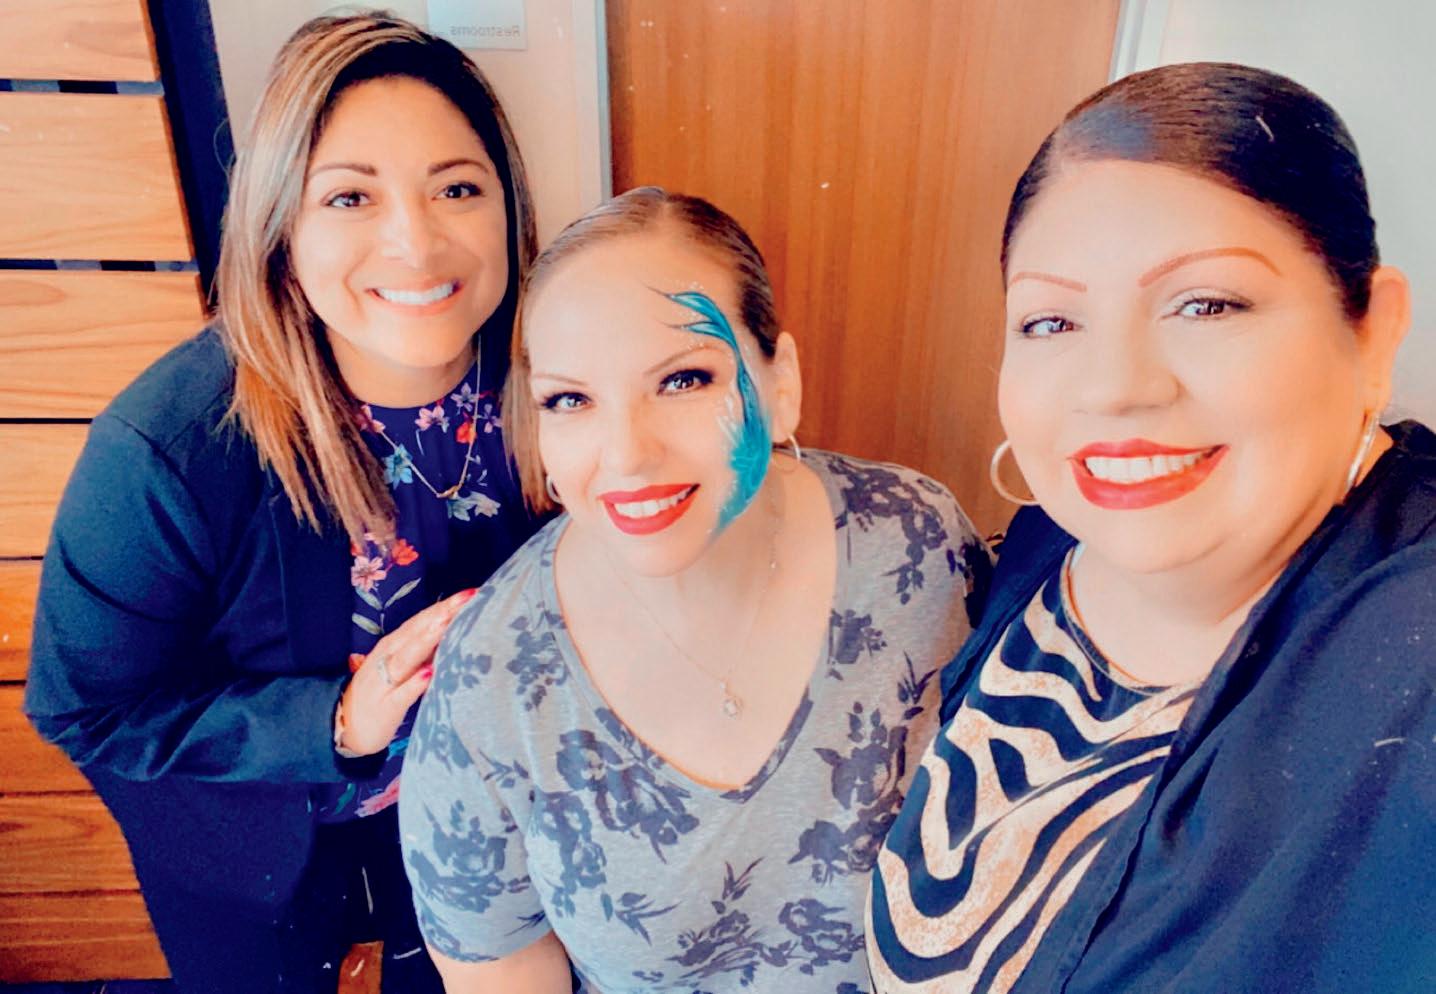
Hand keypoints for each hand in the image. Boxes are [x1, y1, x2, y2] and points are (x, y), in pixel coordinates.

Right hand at [337, 588, 477, 755]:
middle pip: (416, 631)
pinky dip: (414, 683)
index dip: (444, 606)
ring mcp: (384, 681)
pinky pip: (401, 694)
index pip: (421, 620)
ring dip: (426, 639)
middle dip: (441, 613)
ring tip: (446, 622)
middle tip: (468, 597)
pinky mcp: (386, 707)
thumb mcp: (402, 667)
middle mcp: (387, 657)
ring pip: (407, 657)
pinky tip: (429, 673)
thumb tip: (455, 631)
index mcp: (393, 645)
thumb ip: (424, 650)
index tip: (471, 592)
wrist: (347, 727)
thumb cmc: (383, 693)